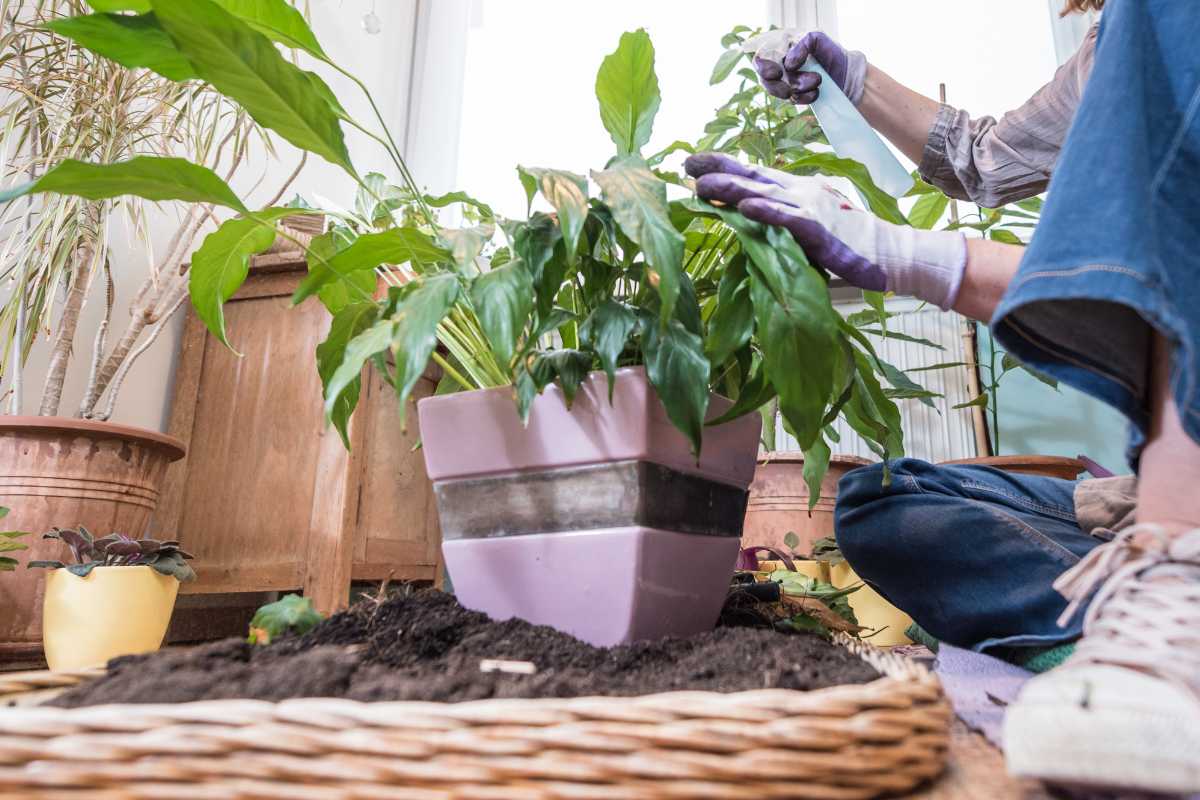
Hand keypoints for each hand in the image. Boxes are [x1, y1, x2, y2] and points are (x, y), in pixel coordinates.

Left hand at [685, 153, 966, 309]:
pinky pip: (788, 219)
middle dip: (718, 169)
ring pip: (764, 193)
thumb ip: (783, 221)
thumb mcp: (810, 228)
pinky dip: (766, 211)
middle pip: (754, 176)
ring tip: (701, 184)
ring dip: (731, 188)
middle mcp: (800, 193)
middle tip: (685, 164)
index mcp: (798, 191)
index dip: (725, 165)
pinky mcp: (819, 230)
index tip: (694, 161)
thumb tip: (751, 218)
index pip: (756, 173)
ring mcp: (810, 209)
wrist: (891, 254)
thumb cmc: (851, 245)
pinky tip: (745, 206)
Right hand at [748, 30, 866, 106]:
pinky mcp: (795, 95)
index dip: (763, 67)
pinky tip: (816, 93)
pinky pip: (792, 100)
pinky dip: (804, 98)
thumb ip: (801, 45)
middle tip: (791, 88)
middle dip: (778, 86)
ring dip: (797, 88)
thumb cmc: (831, 52)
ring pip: (778, 91)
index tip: (777, 73)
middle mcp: (780, 65)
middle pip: (765, 79)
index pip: (761, 57)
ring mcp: (787, 81)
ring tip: (817, 81)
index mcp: (782, 48)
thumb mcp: (817, 39)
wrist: (847, 73)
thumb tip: (788, 64)